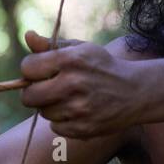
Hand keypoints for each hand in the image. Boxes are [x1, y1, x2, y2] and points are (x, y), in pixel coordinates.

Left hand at [19, 29, 141, 138]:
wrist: (135, 91)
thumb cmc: (102, 66)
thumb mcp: (81, 49)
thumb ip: (50, 45)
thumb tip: (28, 35)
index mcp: (71, 60)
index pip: (28, 68)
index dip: (31, 69)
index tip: (40, 70)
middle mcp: (73, 84)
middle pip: (28, 97)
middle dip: (34, 92)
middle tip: (47, 89)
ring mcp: (78, 109)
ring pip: (43, 113)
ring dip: (50, 107)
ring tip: (69, 98)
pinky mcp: (83, 128)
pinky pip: (55, 127)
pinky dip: (62, 121)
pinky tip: (77, 111)